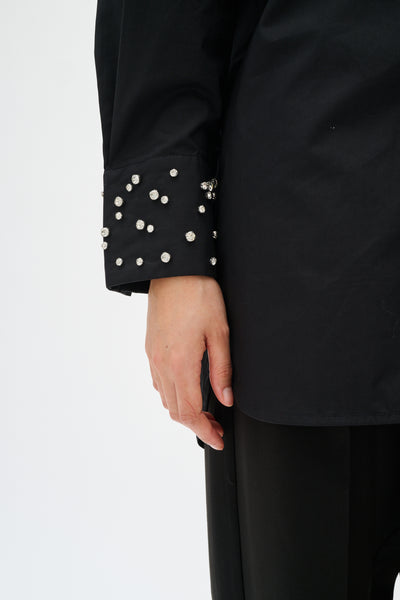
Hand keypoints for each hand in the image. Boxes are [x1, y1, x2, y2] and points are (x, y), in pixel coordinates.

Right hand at [145, 275, 232, 449]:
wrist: (173, 269)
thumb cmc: (198, 295)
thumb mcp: (219, 332)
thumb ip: (222, 370)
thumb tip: (226, 399)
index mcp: (180, 364)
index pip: (189, 412)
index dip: (204, 431)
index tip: (217, 439)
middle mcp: (162, 364)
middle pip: (174, 411)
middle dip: (196, 425)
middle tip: (216, 429)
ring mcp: (153, 356)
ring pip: (165, 398)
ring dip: (183, 411)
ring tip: (204, 413)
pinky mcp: (150, 348)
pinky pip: (158, 382)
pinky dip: (172, 395)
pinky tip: (186, 390)